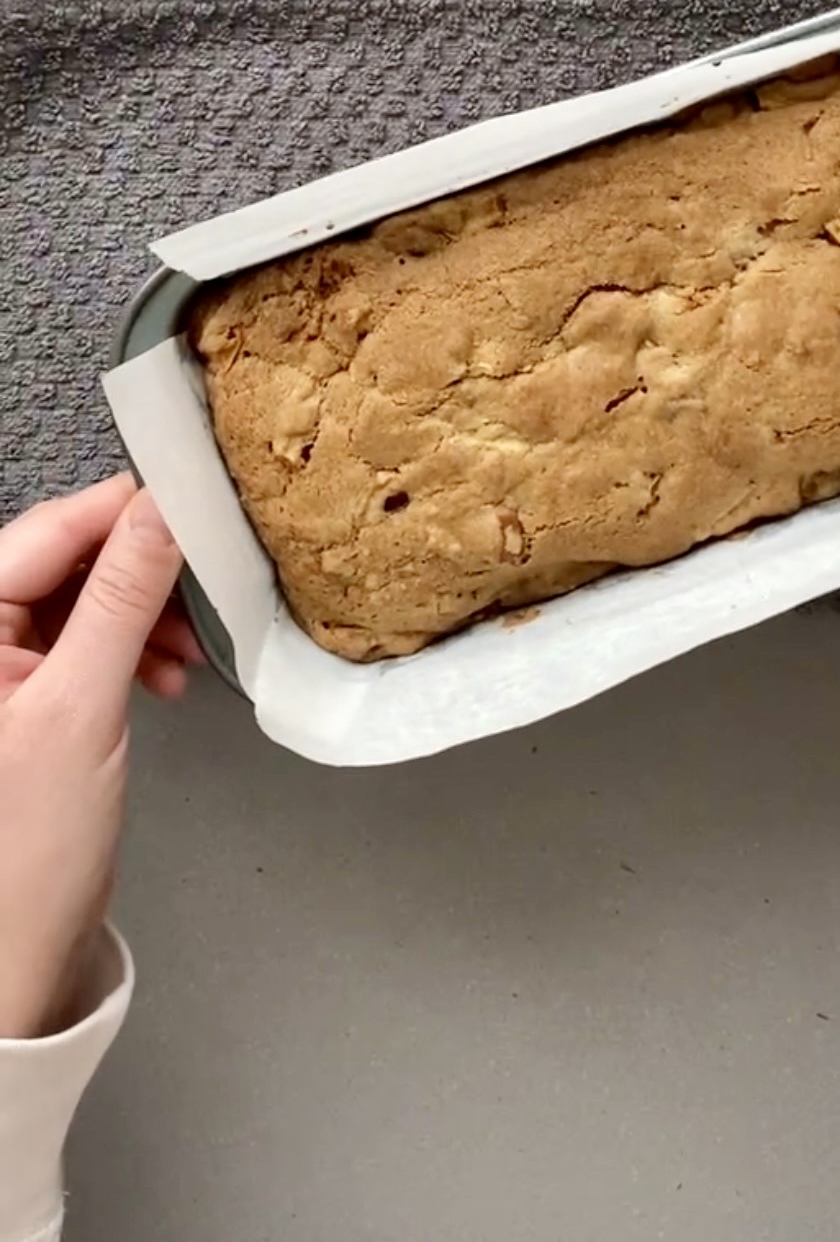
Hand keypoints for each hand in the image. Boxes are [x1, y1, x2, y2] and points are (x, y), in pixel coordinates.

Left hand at [0, 475, 199, 1038]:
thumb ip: (122, 598)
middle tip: (200, 594)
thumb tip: (162, 511)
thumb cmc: (26, 850)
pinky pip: (82, 639)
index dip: (126, 512)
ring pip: (81, 596)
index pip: (49, 528)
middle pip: (65, 558)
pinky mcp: (23, 693)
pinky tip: (162, 678)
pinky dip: (128, 649)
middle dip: (139, 574)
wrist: (15, 953)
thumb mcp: (82, 708)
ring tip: (183, 656)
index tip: (198, 506)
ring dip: (140, 615)